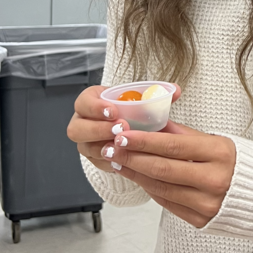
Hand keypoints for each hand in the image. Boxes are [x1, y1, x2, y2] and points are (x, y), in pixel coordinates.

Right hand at [67, 83, 181, 173]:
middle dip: (97, 130)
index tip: (114, 111)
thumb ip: (156, 92)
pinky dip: (111, 161)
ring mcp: (86, 142)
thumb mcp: (140, 98)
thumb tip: (175, 90)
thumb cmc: (132, 108)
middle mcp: (82, 122)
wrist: (130, 126)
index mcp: (90, 102)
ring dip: (104, 147)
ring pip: (86, 148)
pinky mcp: (94, 158)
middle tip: (121, 129)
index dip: (95, 107)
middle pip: (76, 129)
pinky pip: (97, 163)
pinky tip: (125, 160)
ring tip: (124, 145)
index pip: (83, 102)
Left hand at [100, 121, 235, 228]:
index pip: (173, 146)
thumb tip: (153, 124)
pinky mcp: (202, 221)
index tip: (123, 134)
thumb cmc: (240, 163)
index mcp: (220, 154)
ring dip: (136, 174)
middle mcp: (214, 180)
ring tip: (119, 162)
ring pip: (161, 187)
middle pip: (162, 168)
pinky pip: (168, 203)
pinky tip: (138, 178)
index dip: (144, 141)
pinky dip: (151, 189)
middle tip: (112, 148)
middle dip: (133, 157)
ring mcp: (208, 203)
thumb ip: (184, 135)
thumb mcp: (218, 141)